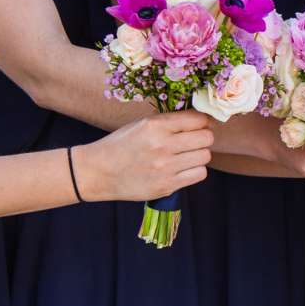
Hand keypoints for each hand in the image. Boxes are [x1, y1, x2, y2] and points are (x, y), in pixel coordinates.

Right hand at [80, 110, 214, 201]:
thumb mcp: (143, 124)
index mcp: (155, 126)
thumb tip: (202, 120)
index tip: (201, 124)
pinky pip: (199, 174)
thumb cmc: (121, 144)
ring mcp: (165, 168)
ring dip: (199, 155)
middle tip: (194, 140)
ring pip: (205, 156)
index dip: (203, 121)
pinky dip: (195, 170)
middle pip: (206, 138)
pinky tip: (182, 168)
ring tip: (185, 155)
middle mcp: (162, 146)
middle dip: (203, 137)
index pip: (197, 119)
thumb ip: (171, 122)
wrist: (98, 172)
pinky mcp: (166, 186)